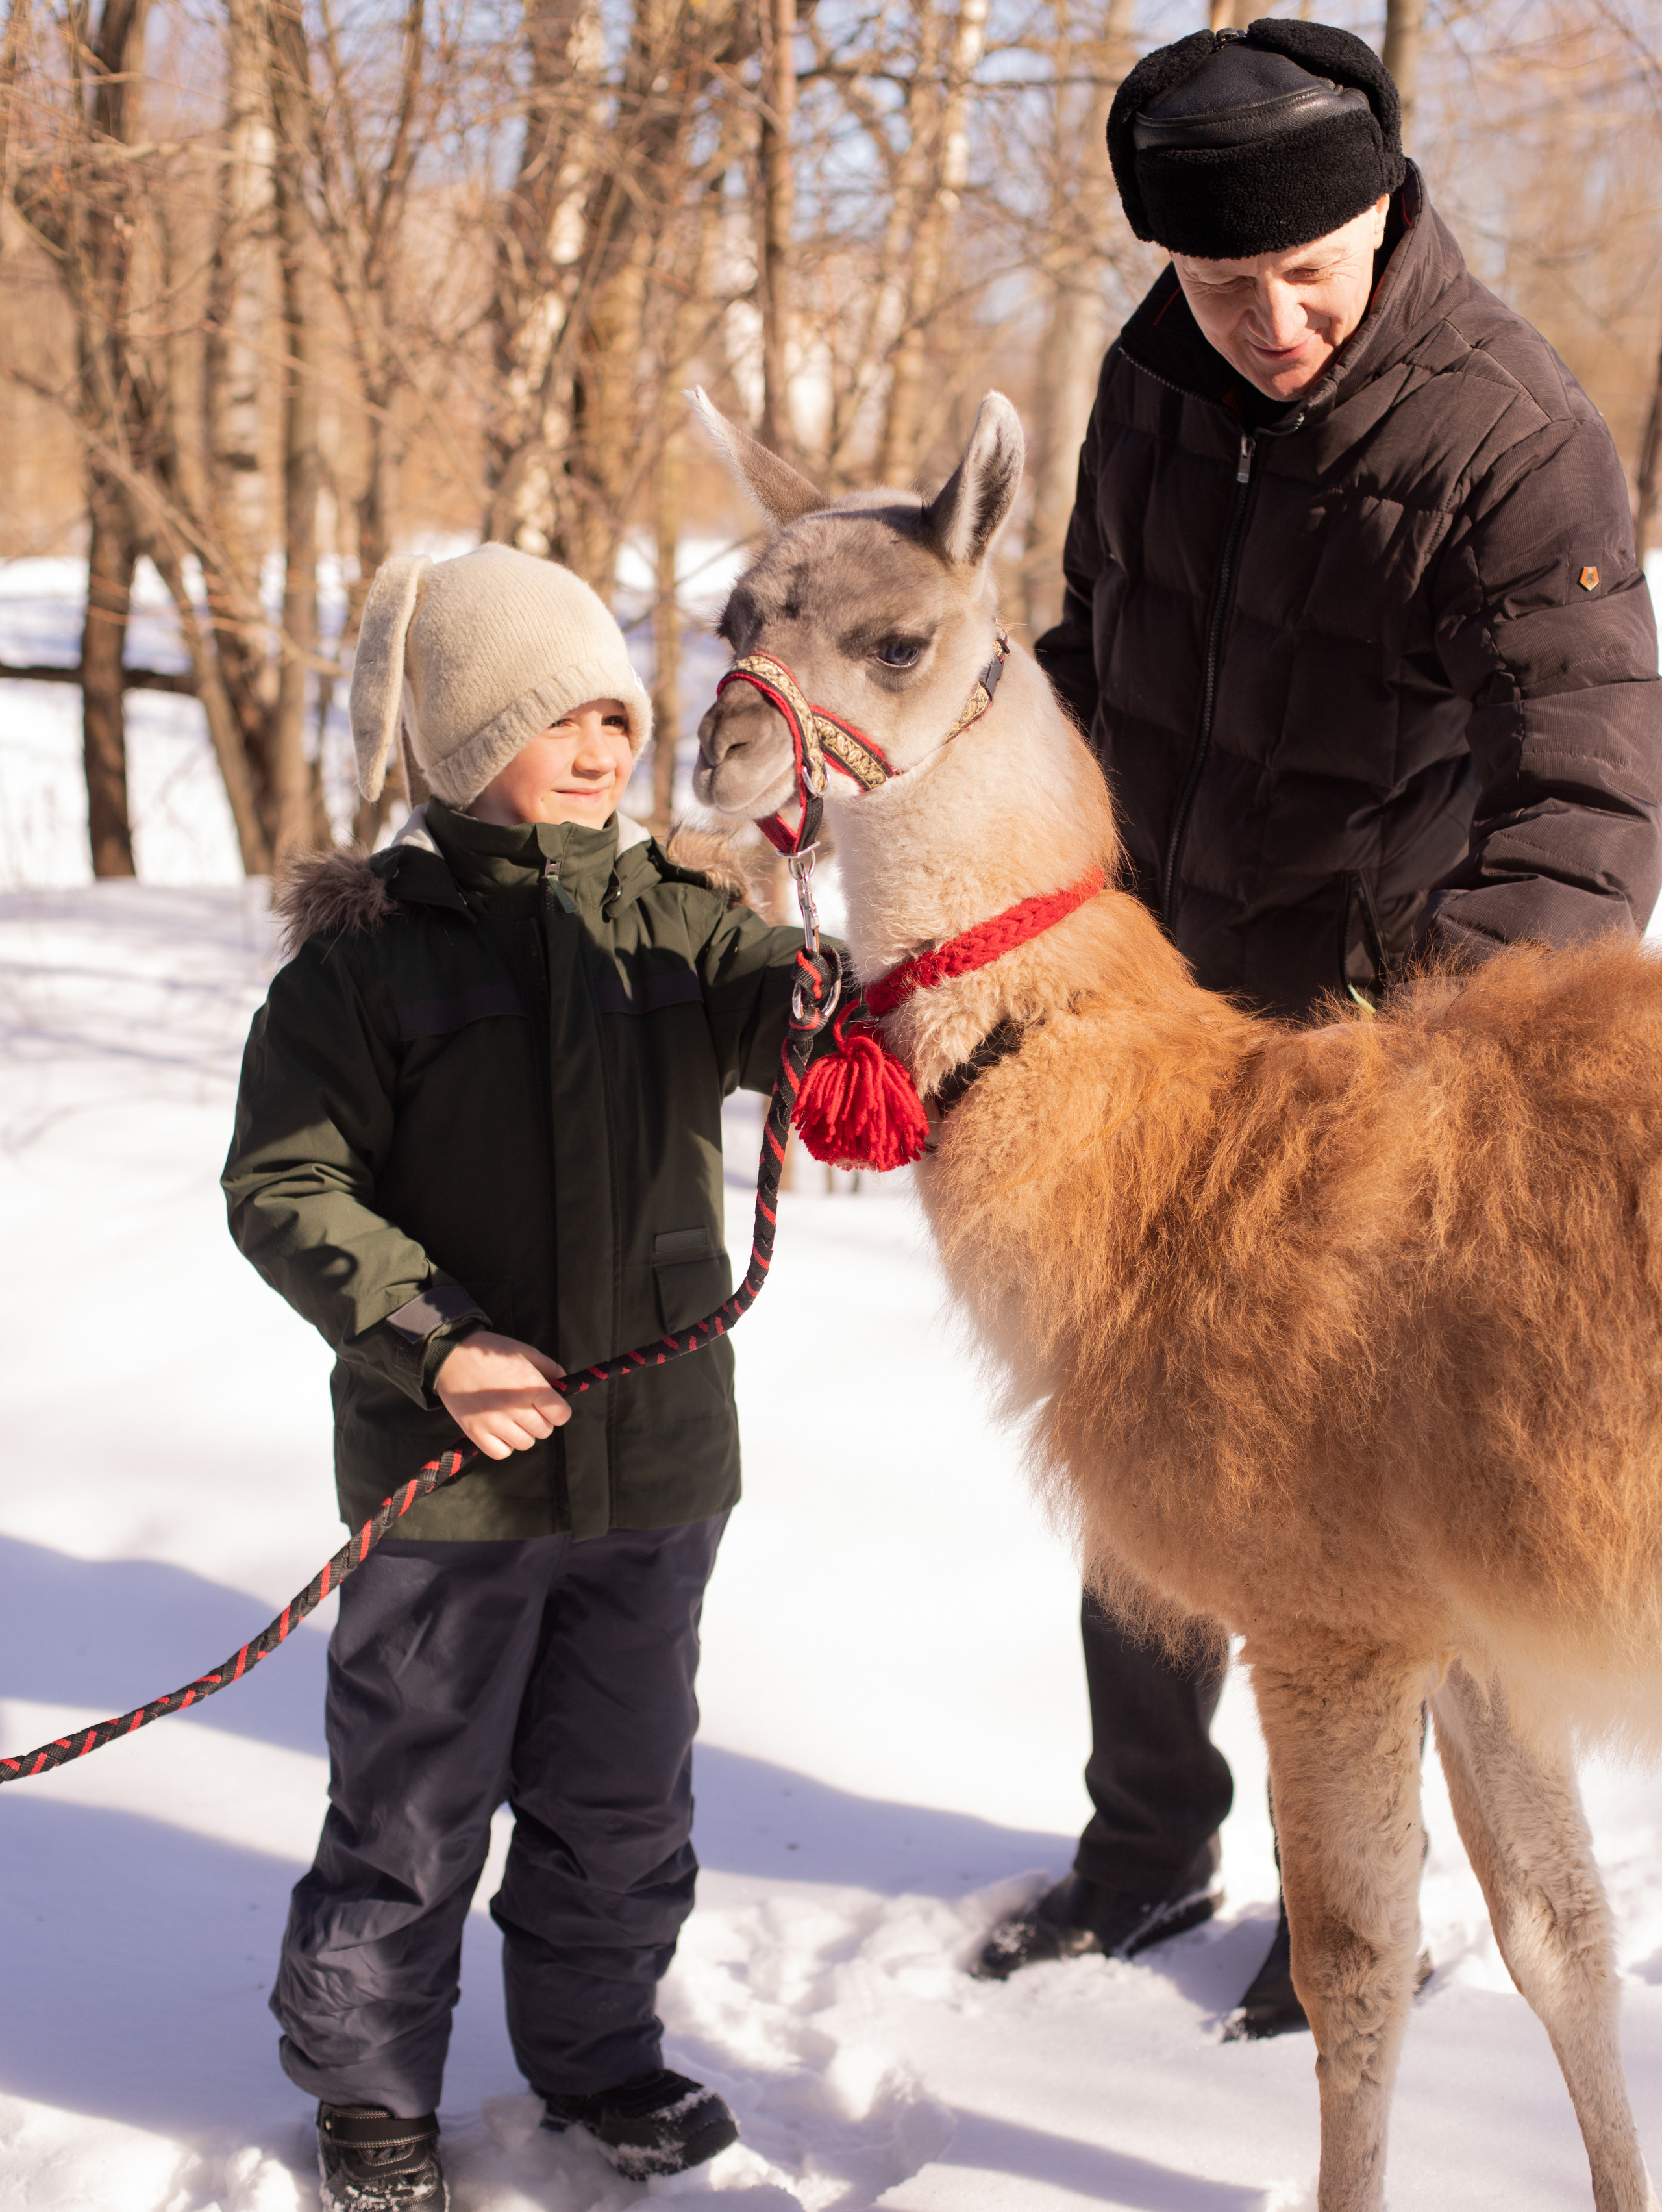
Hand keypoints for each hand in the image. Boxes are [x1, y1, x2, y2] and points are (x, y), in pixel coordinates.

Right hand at [435, 1331, 569, 1458]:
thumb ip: (550, 1367)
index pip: (561, 1415)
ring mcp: (494, 1422)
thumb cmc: (491, 1352)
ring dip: (523, 1433)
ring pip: (525, 1443)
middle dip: (541, 1420)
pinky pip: (501, 1453)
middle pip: (544, 1431)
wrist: (451, 1355)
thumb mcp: (525, 1351)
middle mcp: (514, 1407)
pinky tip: (499, 1429)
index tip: (550, 1406)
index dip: (558, 1411)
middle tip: (528, 1409)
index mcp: (530, 1386)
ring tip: (512, 1418)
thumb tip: (565, 1383)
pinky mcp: (475, 1432)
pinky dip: (504, 1445)